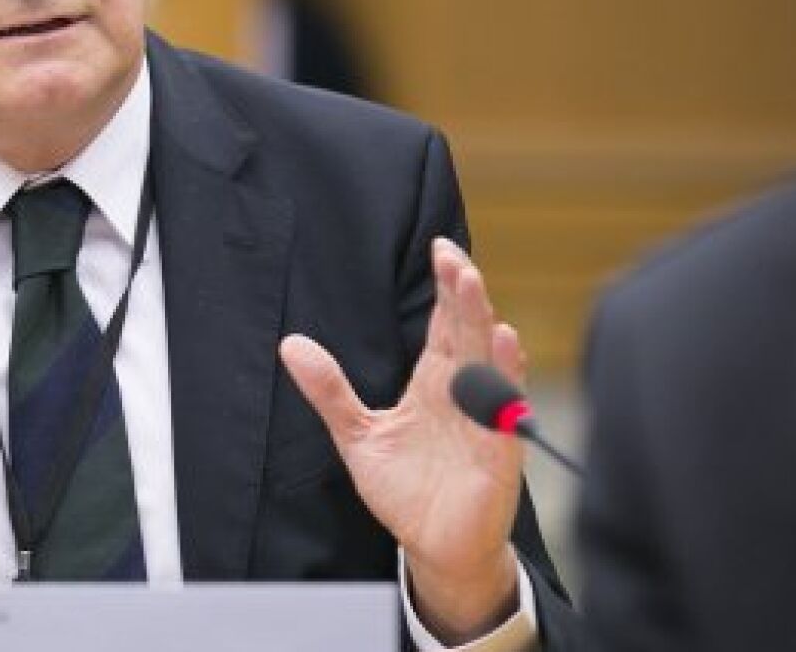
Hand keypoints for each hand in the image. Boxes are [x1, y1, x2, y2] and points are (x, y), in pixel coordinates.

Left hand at [280, 238, 526, 642]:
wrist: (435, 546)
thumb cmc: (407, 488)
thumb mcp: (357, 434)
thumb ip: (329, 390)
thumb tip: (290, 344)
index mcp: (434, 382)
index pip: (444, 324)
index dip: (445, 286)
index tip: (438, 248)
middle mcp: (463, 393)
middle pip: (466, 332)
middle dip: (462, 293)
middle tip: (452, 256)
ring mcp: (484, 421)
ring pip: (487, 362)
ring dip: (482, 323)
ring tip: (473, 285)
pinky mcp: (498, 454)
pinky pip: (504, 412)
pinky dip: (505, 380)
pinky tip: (504, 347)